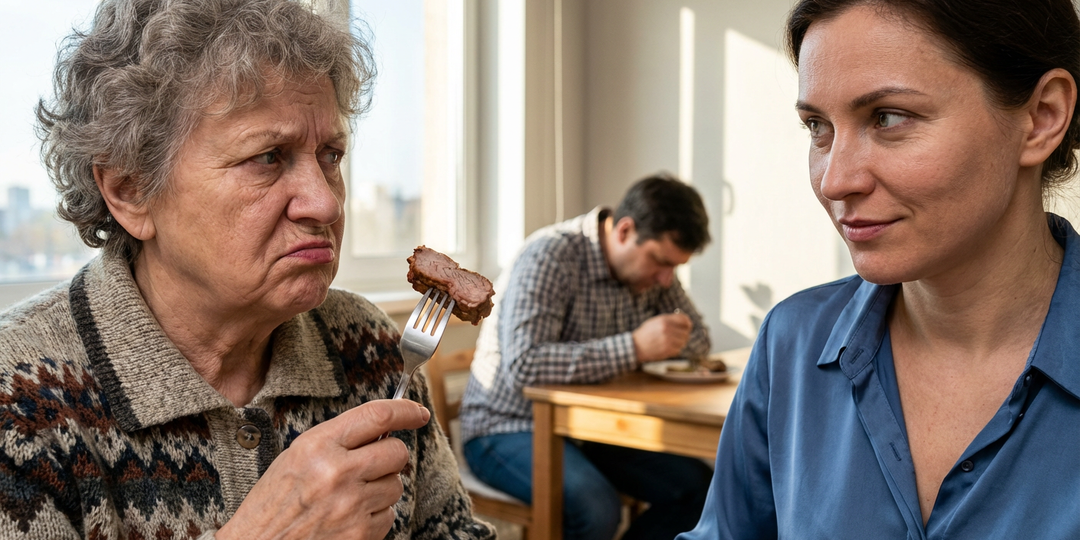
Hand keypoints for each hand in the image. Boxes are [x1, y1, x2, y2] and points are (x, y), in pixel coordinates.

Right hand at [217, 399, 431, 539]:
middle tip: (373, 464)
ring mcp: (350, 505)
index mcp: (318, 446)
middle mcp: (337, 472)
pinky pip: (389, 515)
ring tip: (350, 496)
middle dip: (391, 456)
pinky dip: (375, 516)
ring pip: (396, 485)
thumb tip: (382, 430)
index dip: (406, 411)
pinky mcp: (359, 533)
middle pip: (397, 451)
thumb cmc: (272, 504)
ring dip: (382, 488)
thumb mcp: (296, 458)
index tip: (418, 412)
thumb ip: (337, 440)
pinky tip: (349, 518)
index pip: (377, 416)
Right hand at [632, 312, 691, 362]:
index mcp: (664, 320)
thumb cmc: (646, 333)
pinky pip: (679, 349)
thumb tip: (685, 321)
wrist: (636, 346)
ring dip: (680, 342)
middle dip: (684, 333)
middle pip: (686, 331)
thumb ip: (669, 320)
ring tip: (672, 342)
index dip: (687, 322)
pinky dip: (675, 349)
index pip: (684, 320)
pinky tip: (668, 347)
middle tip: (679, 335)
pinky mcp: (668, 350)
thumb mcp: (655, 321)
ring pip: (683, 341)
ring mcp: (668, 341)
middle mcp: (667, 329)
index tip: (687, 325)